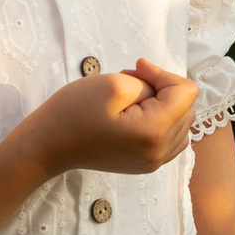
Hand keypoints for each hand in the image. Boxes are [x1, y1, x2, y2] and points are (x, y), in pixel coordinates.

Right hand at [17, 59, 198, 177]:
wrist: (48, 145)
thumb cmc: (74, 112)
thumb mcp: (114, 84)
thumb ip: (150, 83)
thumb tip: (162, 91)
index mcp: (155, 133)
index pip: (186, 92)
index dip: (162, 74)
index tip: (136, 70)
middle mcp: (160, 153)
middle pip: (186, 108)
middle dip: (162, 89)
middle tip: (130, 82)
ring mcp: (153, 163)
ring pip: (180, 122)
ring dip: (162, 105)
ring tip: (130, 99)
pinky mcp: (146, 164)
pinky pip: (171, 138)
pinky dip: (160, 121)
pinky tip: (135, 115)